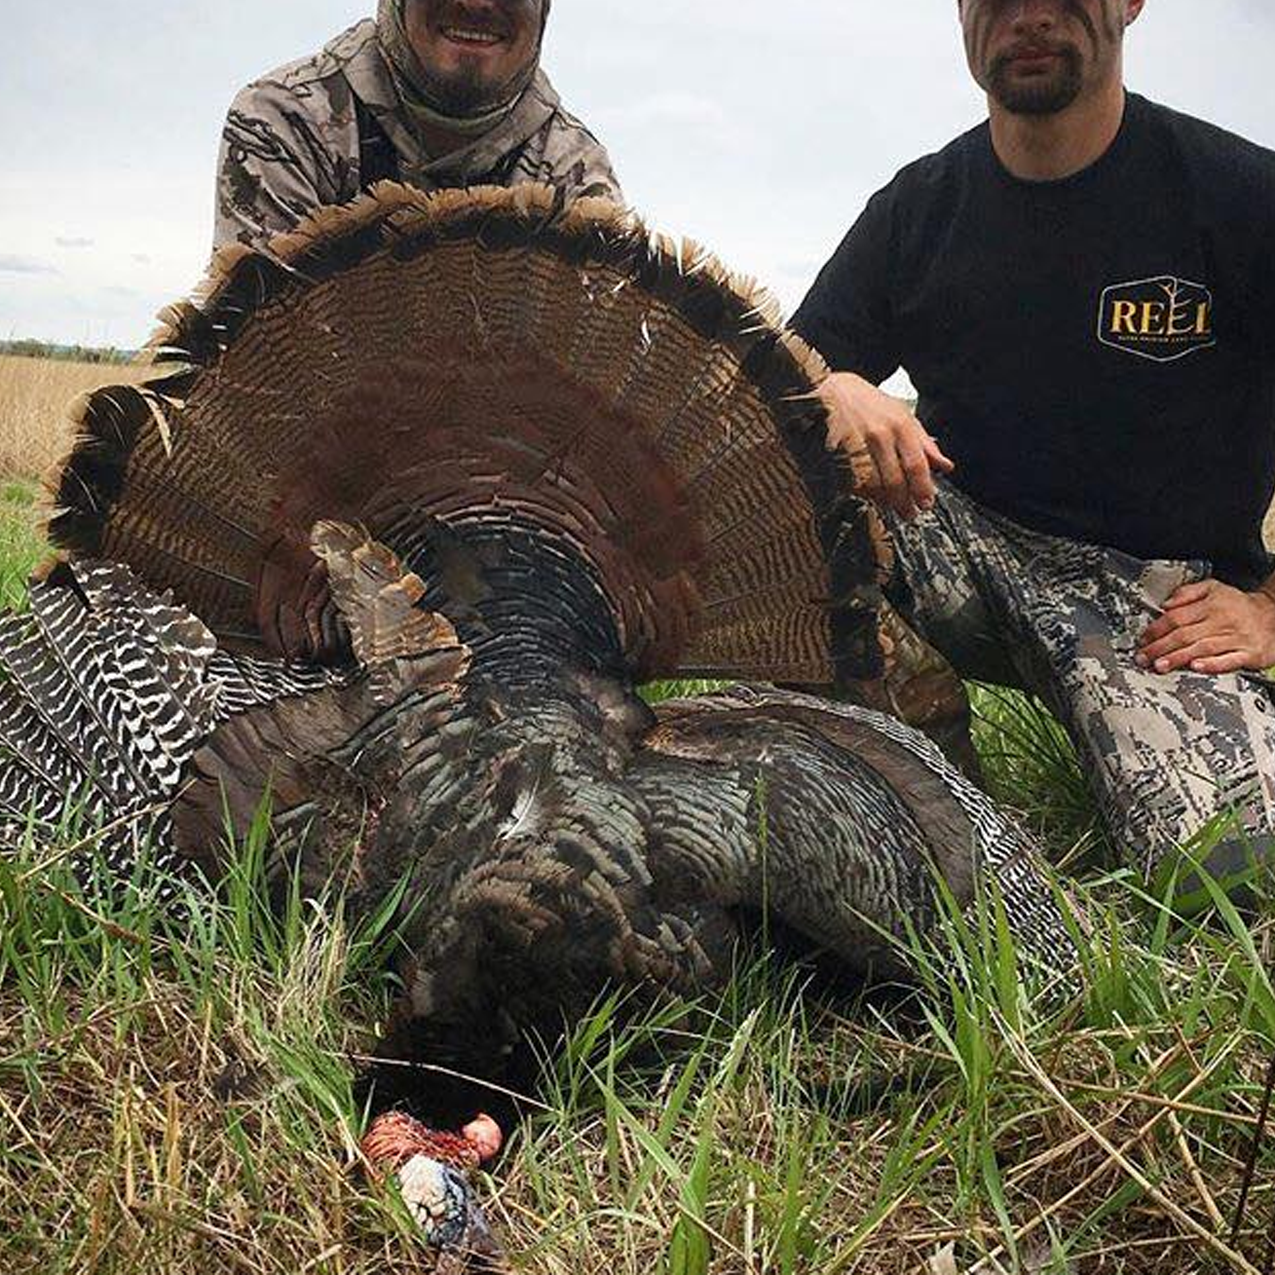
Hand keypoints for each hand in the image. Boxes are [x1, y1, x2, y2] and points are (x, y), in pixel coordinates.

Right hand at [817, 372, 954, 518]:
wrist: (829, 389)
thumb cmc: (867, 402)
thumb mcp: (901, 414)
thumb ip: (924, 442)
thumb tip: (945, 466)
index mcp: (899, 424)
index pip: (916, 464)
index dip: (922, 488)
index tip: (926, 503)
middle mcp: (878, 434)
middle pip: (895, 479)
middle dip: (905, 502)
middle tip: (910, 513)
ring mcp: (855, 445)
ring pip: (873, 485)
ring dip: (884, 501)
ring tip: (891, 507)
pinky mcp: (836, 454)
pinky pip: (851, 482)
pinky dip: (863, 493)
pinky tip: (870, 496)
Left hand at [1137, 579, 1274, 674]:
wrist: (1274, 616)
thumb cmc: (1237, 605)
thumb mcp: (1214, 589)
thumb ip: (1188, 593)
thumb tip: (1164, 604)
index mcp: (1210, 605)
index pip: (1177, 617)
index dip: (1156, 629)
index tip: (1143, 640)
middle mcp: (1222, 621)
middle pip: (1185, 635)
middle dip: (1160, 647)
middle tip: (1142, 657)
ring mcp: (1236, 638)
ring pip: (1202, 648)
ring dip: (1178, 658)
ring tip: (1159, 665)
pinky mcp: (1249, 654)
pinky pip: (1228, 660)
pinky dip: (1211, 664)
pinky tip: (1195, 667)